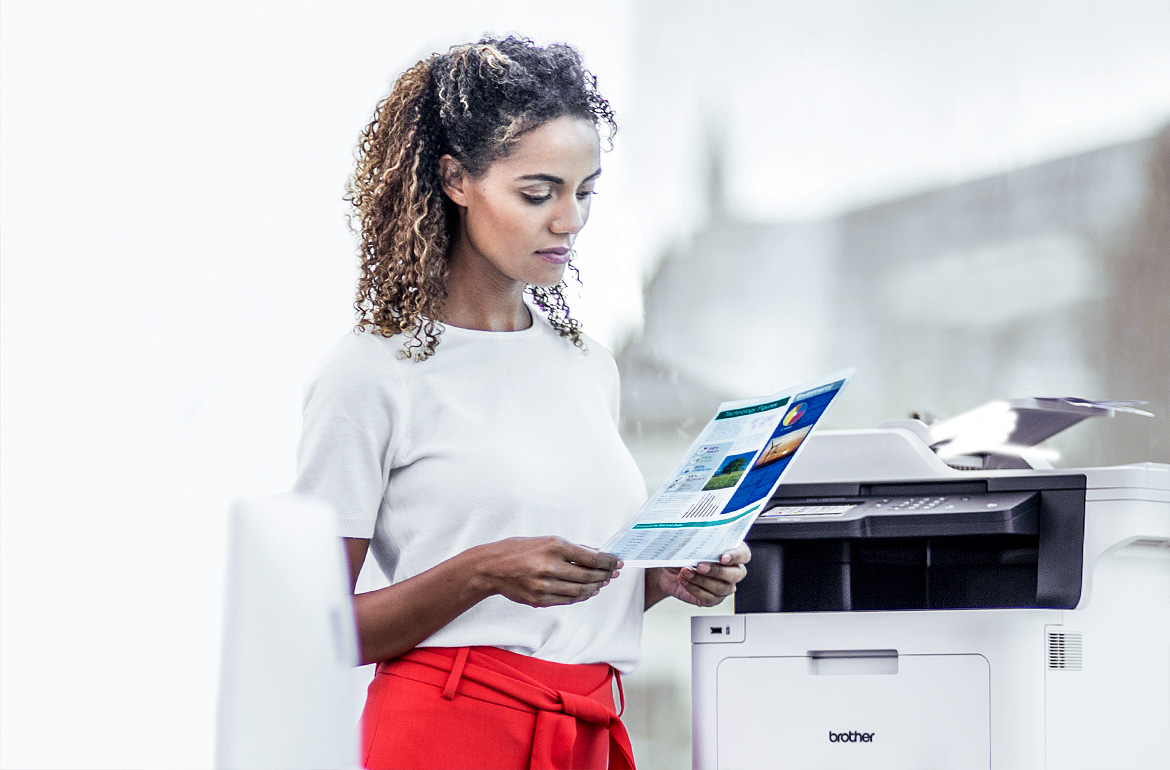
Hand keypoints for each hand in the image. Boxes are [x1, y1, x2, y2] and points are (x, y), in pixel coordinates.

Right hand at [471, 536, 621, 607]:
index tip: (617, 562)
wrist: (491, 567)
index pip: (590, 557)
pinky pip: (567, 600)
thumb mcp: (546, 540)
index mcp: (553, 546)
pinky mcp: (539, 599)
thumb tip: (596, 552)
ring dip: (595, 587)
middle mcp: (549, 566)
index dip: (607, 561)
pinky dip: (580, 597)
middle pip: (588, 576)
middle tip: (613, 573)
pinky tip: (587, 592)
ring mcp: (544, 585)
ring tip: (602, 583)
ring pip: (579, 591)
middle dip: (604, 575)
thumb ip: (572, 548)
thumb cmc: (518, 550)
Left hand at [648, 543, 750, 607]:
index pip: (743, 555)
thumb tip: (700, 538)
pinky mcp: (713, 599)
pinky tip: (684, 580)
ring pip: (721, 588)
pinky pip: (708, 598)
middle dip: (717, 571)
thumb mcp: (691, 542)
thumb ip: (700, 541)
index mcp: (732, 552)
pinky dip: (694, 589)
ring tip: (685, 571)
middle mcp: (732, 570)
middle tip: (699, 566)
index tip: (722, 557)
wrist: (668, 569)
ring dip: (701, 580)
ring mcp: (724, 586)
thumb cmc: (683, 553)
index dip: (735, 556)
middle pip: (736, 574)